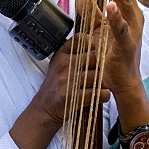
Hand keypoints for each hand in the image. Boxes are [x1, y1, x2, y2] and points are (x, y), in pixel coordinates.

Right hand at [10, 34, 103, 148]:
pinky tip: (102, 95)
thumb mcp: (59, 63)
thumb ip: (73, 52)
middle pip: (94, 58)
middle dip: (101, 66)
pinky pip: (97, 93)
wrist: (44, 108)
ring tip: (102, 86)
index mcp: (62, 55)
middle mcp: (64, 65)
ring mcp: (67, 81)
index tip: (96, 52)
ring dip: (104, 82)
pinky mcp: (72, 96)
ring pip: (97, 76)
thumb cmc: (56, 85)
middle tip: (103, 73)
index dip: (93, 44)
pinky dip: (104, 95)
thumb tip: (94, 40)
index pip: (81, 40)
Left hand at [75, 0, 144, 97]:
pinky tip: (109, 5)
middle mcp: (132, 14)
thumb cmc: (111, 54)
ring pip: (122, 0)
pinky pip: (120, 28)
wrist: (122, 82)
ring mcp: (132, 28)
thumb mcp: (97, 29)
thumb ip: (91, 11)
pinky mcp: (127, 44)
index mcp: (126, 9)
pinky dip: (115, 16)